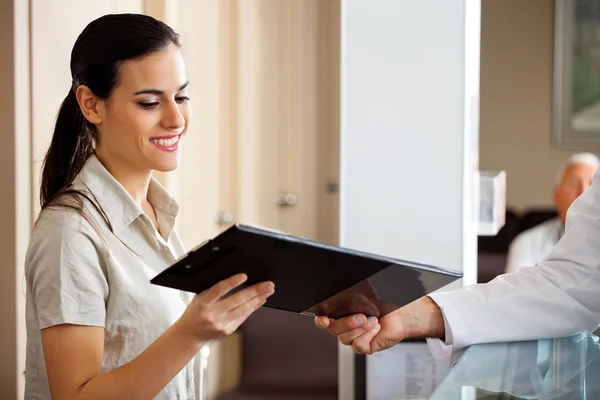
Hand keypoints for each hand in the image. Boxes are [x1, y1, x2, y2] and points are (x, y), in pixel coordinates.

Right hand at [177, 273, 274, 341]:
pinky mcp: (227, 330)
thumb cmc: (197, 310)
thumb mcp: (200, 296)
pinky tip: (260, 301)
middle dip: (254, 291)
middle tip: (268, 284)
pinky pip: (243, 317)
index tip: (244, 276)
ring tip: (268, 291)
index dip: (232, 283)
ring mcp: (220, 323)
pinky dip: (253, 308)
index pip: (218, 290)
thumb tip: (238, 278)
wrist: (190, 333)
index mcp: (203, 301)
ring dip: (258, 299)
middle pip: (236, 300)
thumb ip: (215, 289)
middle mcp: (212, 313)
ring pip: (243, 309)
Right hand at [314, 296, 444, 353]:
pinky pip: (357, 345)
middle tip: (362, 316)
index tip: (325, 318)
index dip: (320, 320)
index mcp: (341, 312)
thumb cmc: (384, 302)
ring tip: (373, 321)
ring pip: (344, 338)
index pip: (323, 319)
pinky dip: (367, 336)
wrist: (402, 313)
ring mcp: (354, 337)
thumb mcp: (362, 295)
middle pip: (333, 329)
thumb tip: (335, 290)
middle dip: (347, 322)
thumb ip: (346, 296)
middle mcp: (345, 326)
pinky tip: (375, 329)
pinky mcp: (364, 346)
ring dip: (360, 328)